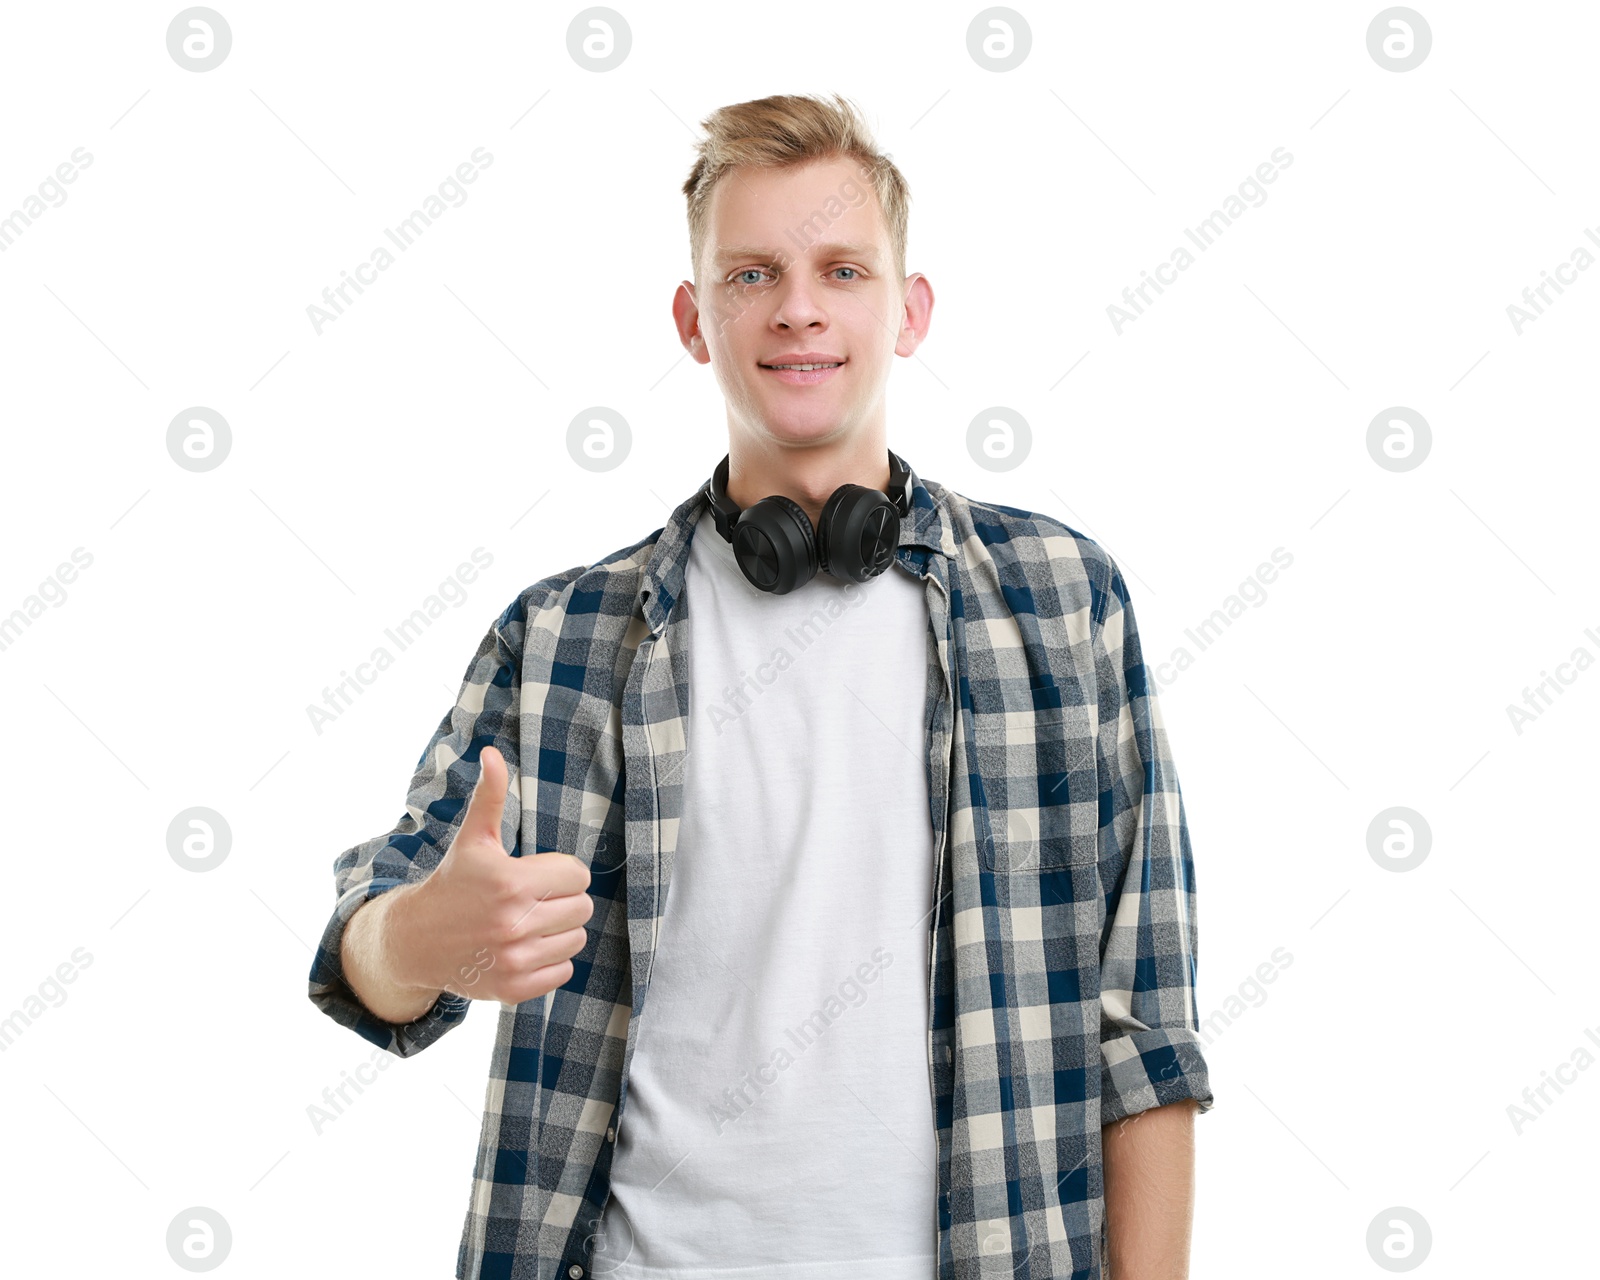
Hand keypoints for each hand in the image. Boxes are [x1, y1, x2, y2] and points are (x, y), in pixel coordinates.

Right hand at [395, 745, 592, 1003]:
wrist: (417, 940)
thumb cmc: (454, 883)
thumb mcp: (473, 839)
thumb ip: (490, 796)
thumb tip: (492, 753)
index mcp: (511, 883)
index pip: (578, 876)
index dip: (561, 872)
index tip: (537, 875)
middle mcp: (514, 924)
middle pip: (582, 908)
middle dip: (562, 900)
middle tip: (533, 899)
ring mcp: (514, 960)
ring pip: (575, 940)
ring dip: (558, 931)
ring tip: (529, 923)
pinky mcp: (513, 989)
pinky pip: (563, 973)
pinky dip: (550, 962)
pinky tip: (524, 948)